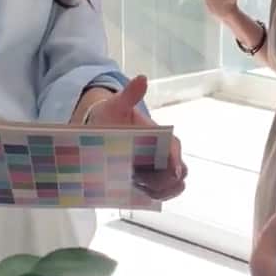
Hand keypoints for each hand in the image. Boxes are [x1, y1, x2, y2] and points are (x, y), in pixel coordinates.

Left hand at [83, 76, 186, 202]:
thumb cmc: (110, 116)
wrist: (98, 128)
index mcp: (157, 135)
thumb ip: (129, 95)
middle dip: (169, 181)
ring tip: (143, 191)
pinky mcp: (143, 180)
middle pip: (176, 171)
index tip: (174, 170)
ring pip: (168, 185)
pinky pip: (154, 192)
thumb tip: (142, 78)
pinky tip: (137, 196)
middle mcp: (159, 152)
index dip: (176, 159)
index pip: (174, 147)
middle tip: (152, 186)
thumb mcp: (116, 105)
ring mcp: (152, 168)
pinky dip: (151, 197)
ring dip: (161, 192)